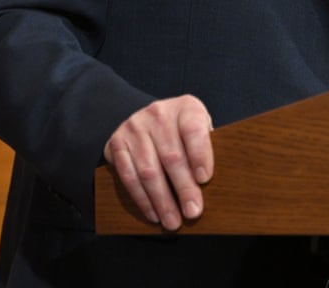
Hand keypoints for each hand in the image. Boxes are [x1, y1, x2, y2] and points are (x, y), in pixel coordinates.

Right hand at [103, 95, 213, 230]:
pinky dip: (142, 199)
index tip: (204, 179)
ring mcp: (135, 127)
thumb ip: (206, 149)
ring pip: (149, 170)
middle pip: (171, 156)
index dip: (199, 154)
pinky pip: (129, 176)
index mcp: (185, 107)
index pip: (193, 129)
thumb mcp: (200, 128)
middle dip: (183, 188)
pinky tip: (153, 213)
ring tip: (173, 221)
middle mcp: (158, 113)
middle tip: (192, 212)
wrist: (148, 119)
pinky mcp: (117, 143)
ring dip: (162, 200)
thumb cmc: (182, 131)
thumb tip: (211, 187)